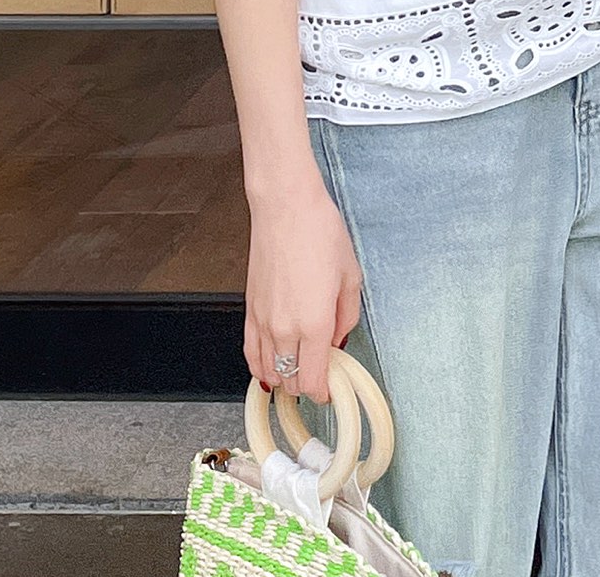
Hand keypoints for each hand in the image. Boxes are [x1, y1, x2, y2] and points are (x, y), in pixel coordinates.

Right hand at [245, 168, 362, 402]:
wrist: (285, 207)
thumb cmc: (320, 232)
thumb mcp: (350, 275)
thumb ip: (346, 317)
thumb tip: (339, 340)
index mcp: (315, 323)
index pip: (314, 380)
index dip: (324, 391)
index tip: (331, 387)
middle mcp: (285, 328)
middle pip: (292, 381)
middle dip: (307, 384)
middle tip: (320, 373)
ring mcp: (263, 321)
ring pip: (269, 371)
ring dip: (285, 377)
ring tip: (299, 369)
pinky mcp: (249, 310)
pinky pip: (250, 353)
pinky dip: (260, 366)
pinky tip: (270, 367)